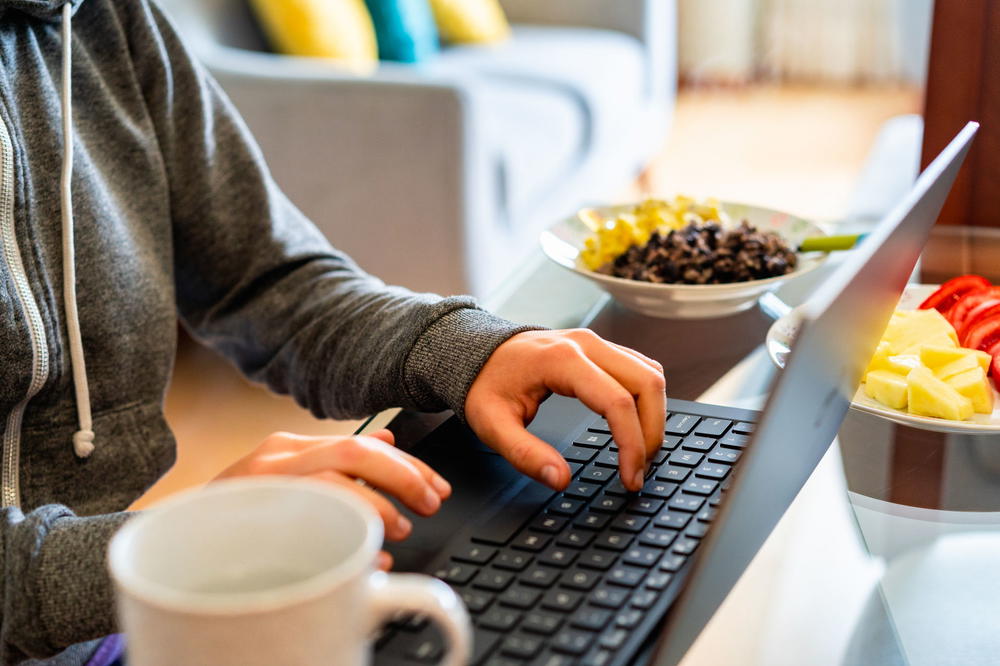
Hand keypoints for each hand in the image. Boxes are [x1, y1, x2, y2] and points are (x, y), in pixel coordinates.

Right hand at [213, 429, 450, 569]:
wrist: (168, 545)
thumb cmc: (233, 517)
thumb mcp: (286, 477)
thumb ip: (335, 460)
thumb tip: (390, 442)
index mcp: (285, 449)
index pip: (361, 444)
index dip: (409, 465)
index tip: (436, 487)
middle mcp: (273, 462)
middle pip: (355, 454)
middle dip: (405, 478)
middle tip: (430, 503)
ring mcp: (259, 491)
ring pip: (334, 484)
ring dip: (378, 508)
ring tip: (401, 528)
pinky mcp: (248, 524)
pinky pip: (311, 528)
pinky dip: (348, 544)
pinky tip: (368, 559)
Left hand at [465, 329, 665, 491]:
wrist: (478, 352)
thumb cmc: (485, 385)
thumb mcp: (491, 425)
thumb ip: (524, 454)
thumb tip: (560, 480)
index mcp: (562, 360)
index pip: (617, 402)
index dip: (632, 444)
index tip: (631, 478)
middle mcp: (586, 344)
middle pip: (647, 383)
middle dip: (653, 432)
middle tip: (640, 470)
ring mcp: (596, 342)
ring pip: (651, 374)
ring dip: (656, 415)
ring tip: (641, 453)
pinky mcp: (601, 348)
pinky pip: (641, 369)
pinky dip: (647, 400)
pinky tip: (637, 427)